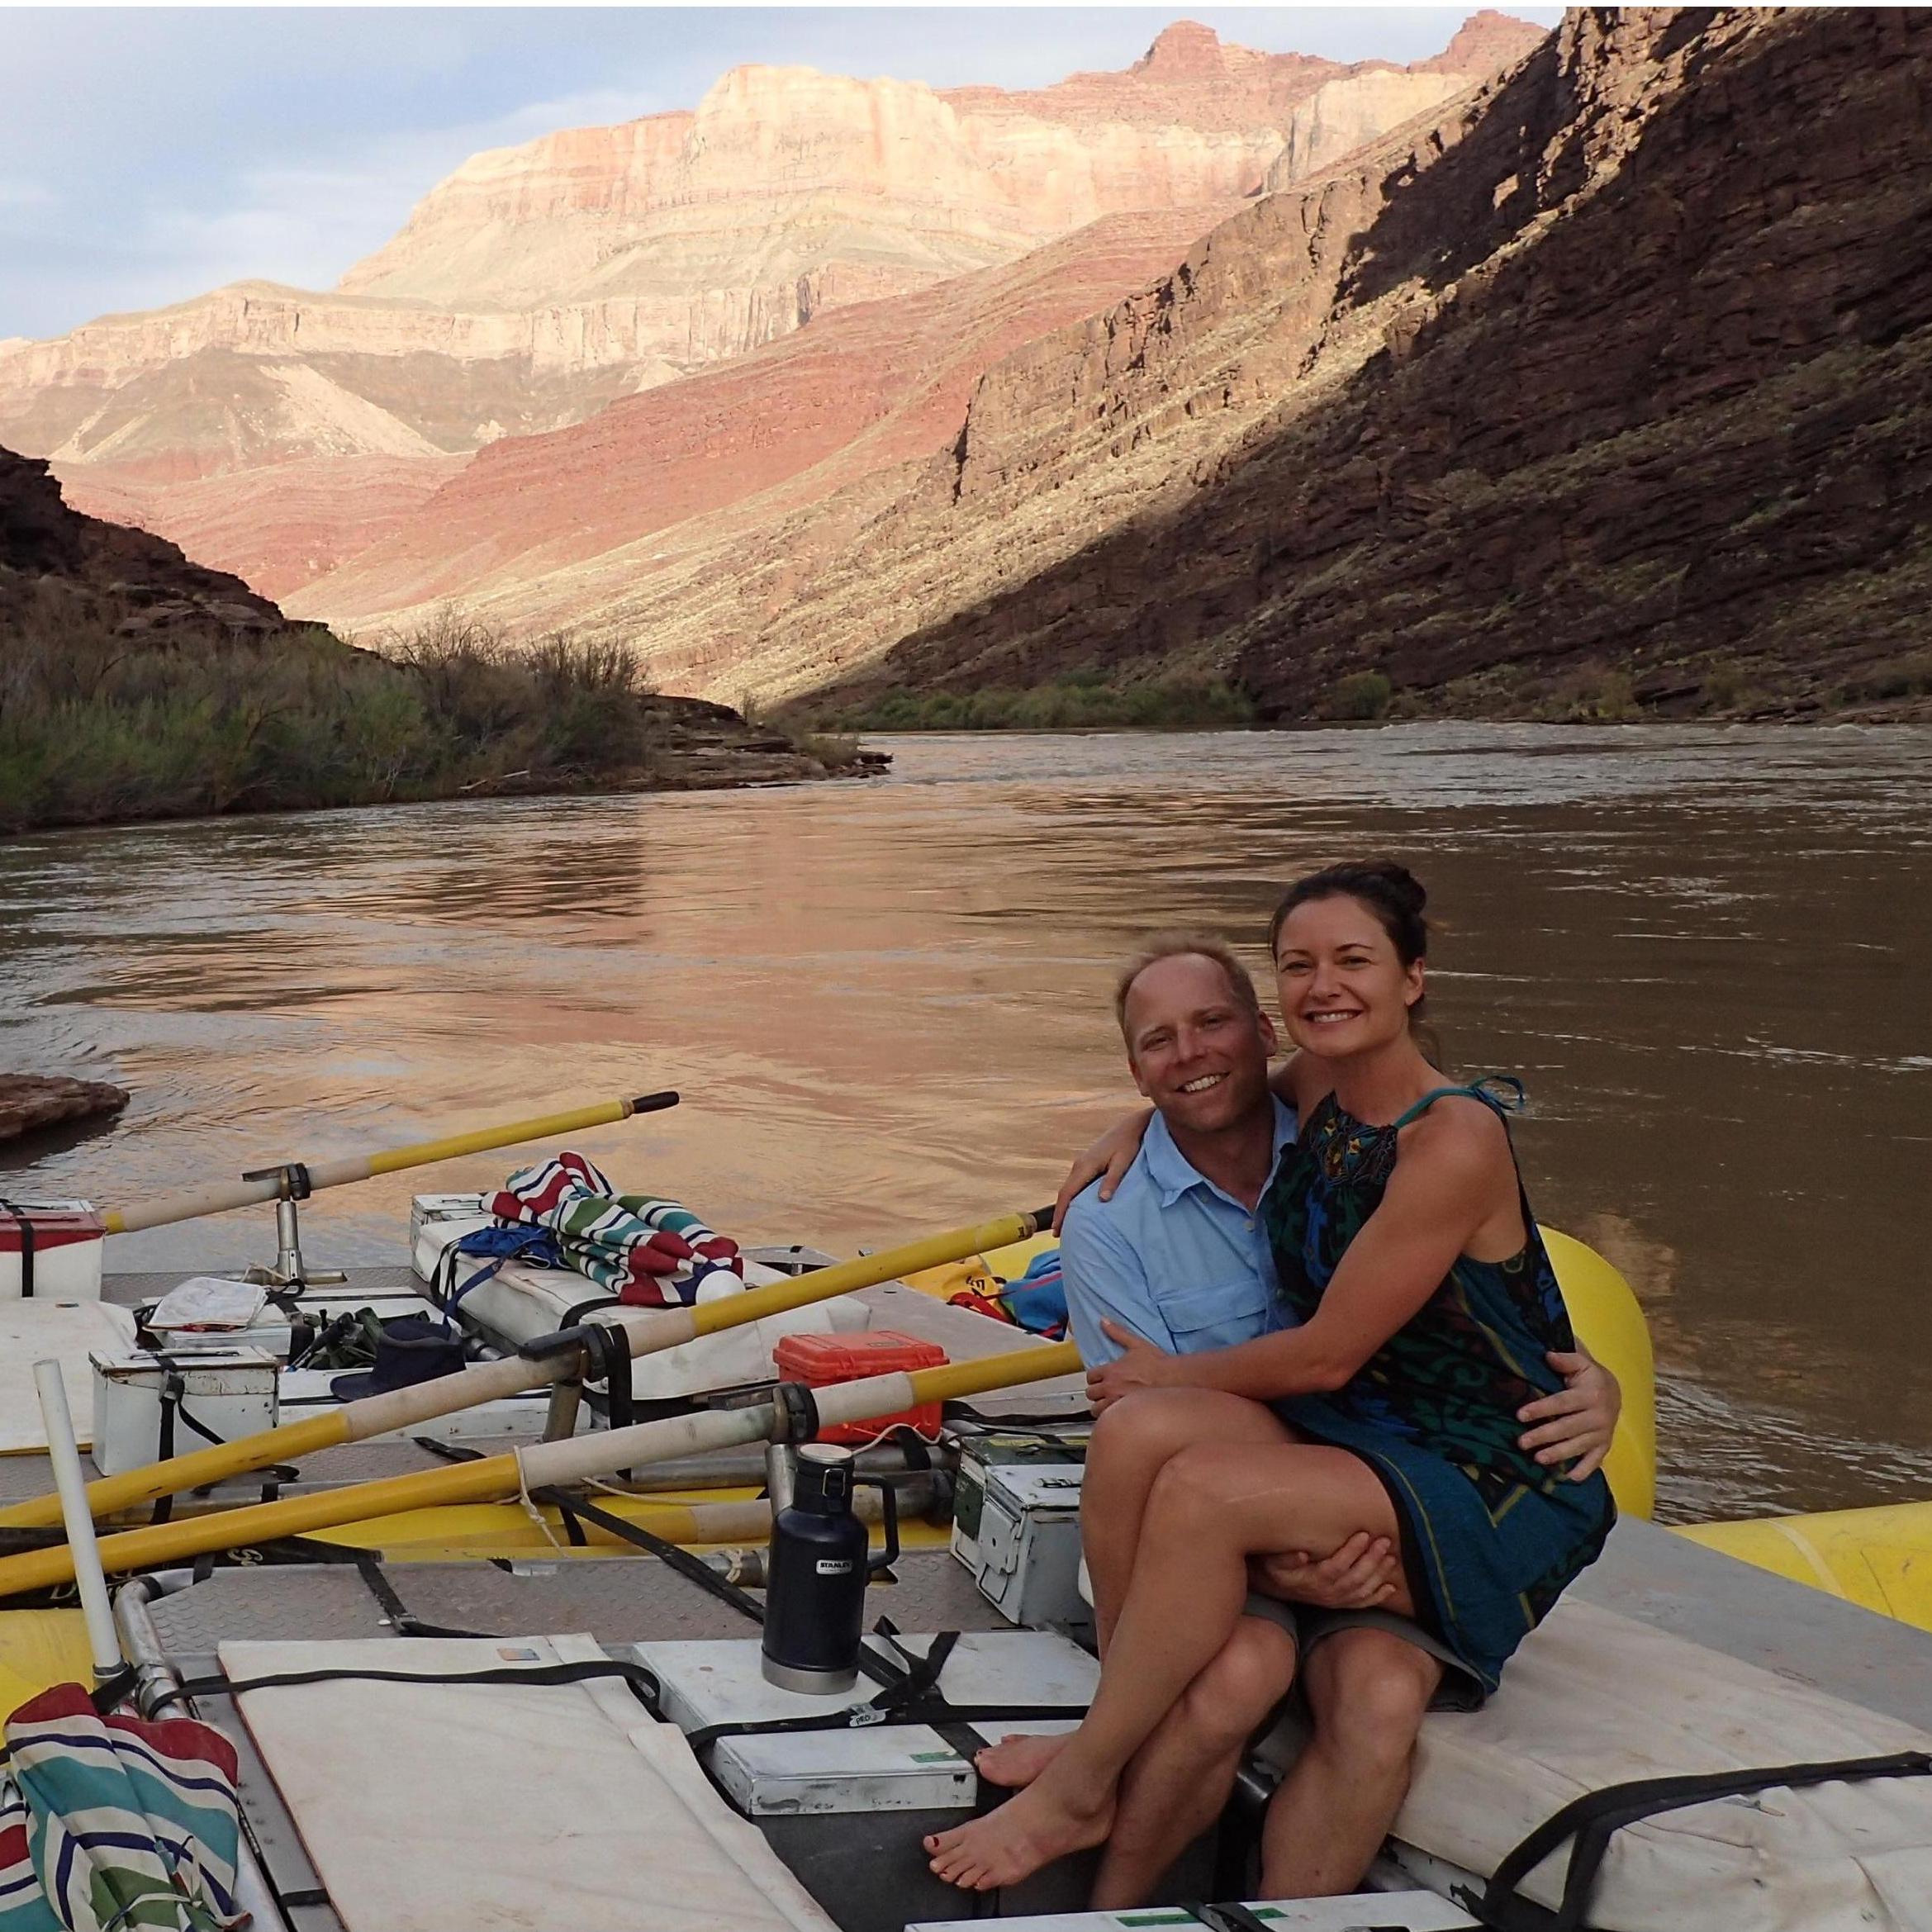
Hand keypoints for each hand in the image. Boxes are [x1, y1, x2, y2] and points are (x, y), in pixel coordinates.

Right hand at [1053, 1109, 1154, 1231]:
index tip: (1057, 1230)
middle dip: (1059, 1212)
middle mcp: (1079, 1165)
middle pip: (1064, 1192)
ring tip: (1064, 1224)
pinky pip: (1074, 1183)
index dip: (1061, 1212)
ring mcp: (1082, 1163)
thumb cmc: (1129, 1144)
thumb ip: (1112, 1180)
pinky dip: (1071, 1197)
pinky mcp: (1087, 1163)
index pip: (1067, 1194)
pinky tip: (1075, 1206)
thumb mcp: (1123, 1163)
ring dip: (1064, 1205)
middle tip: (1058, 1234)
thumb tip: (1102, 1200)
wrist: (1131, 1126)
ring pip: (1068, 1188)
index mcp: (1085, 1166)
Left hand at [1085, 1319, 1176, 1411]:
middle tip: (1104, 1392)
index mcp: (1111, 1370)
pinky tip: (1118, 1413)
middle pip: (1090, 1393)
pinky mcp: (1126, 1413)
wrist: (1173, 1379)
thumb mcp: (1136, 1344)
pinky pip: (1109, 1418)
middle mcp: (1111, 1387)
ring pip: (1096, 1409)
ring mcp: (1117, 1402)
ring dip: (1100, 1406)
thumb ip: (1117, 1333)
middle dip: (1096, 1393)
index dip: (1095, 1378)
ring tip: (1109, 1404)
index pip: (1090, 1377)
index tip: (1100, 1379)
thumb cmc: (1157, 1363)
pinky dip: (1110, 1416)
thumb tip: (1103, 1321)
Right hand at [1250, 1533, 1398, 1610]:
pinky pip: (1362, 1603)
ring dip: (1379, 1574)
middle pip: (1354, 1578)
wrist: (1277, 1587)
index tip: (1363, 1534)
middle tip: (1384, 1541)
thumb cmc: (1278, 1568)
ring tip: (1391, 1557)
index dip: (1351, 1552)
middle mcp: (1327, 1593)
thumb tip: (1302, 1554)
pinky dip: (1378, 1596)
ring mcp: (1336, 1600)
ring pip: (1362, 1590)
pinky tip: (1391, 1587)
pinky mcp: (1341, 1604)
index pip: (1336, 1567)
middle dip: (1372, 1560)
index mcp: (1313, 1580)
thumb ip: (1285, 1558)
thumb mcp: (1274, 1561)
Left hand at [1517, 1349, 1620, 1480]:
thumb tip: (1548, 1355)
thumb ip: (1565, 1360)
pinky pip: (1596, 1460)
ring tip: (1537, 1459)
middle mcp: (1599, 1416)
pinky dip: (1584, 1470)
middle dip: (1544, 1435)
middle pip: (1567, 1428)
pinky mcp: (1605, 1445)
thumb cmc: (1589, 1376)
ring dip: (1558, 1454)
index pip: (1561, 1403)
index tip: (1520, 1415)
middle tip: (1522, 1442)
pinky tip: (1569, 1478)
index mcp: (1591, 1394)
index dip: (1541, 1409)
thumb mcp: (1580, 1363)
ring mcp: (1603, 1433)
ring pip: (1579, 1446)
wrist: (1615, 1391)